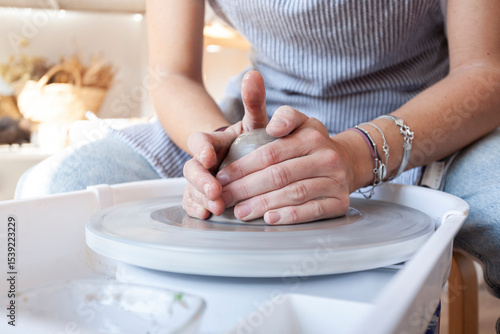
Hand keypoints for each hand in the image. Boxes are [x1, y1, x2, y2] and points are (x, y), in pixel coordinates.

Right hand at [182, 70, 268, 218]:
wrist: (247, 158)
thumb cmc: (252, 138)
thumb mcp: (255, 121)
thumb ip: (254, 101)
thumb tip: (253, 74)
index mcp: (213, 142)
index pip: (199, 141)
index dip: (200, 148)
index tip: (208, 157)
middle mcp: (203, 161)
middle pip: (192, 169)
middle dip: (201, 180)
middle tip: (214, 190)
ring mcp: (201, 180)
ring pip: (190, 188)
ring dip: (201, 198)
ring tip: (216, 207)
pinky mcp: (202, 197)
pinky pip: (192, 204)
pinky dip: (197, 209)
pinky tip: (207, 215)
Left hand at [215, 106, 351, 224]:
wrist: (348, 162)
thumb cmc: (312, 144)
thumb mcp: (300, 122)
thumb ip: (284, 117)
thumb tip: (273, 122)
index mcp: (312, 136)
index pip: (270, 153)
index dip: (242, 167)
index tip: (221, 177)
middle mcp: (326, 157)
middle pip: (279, 175)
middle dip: (246, 189)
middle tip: (223, 198)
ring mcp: (336, 181)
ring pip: (293, 194)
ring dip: (262, 205)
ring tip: (239, 212)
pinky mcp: (340, 202)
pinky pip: (313, 211)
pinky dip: (289, 216)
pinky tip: (269, 220)